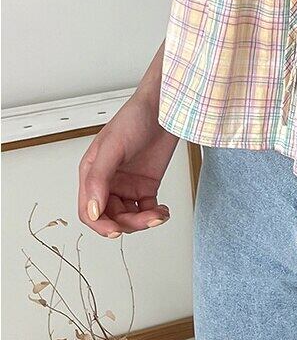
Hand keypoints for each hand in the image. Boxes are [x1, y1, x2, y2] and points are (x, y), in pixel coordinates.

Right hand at [77, 92, 179, 237]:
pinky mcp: (147, 185)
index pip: (89, 210)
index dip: (100, 225)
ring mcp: (128, 185)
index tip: (116, 230)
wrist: (164, 108)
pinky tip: (163, 211)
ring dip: (144, 221)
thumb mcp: (112, 148)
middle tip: (147, 219)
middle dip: (129, 223)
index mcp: (92, 174)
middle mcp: (108, 182)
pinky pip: (147, 209)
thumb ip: (99, 179)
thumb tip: (93, 209)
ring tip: (159, 214)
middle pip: (112, 217)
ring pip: (130, 216)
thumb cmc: (134, 118)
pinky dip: (155, 214)